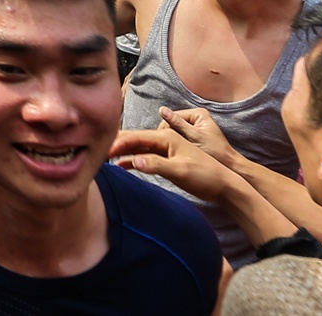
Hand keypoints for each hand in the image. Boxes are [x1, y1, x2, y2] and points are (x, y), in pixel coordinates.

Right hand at [108, 128, 239, 202]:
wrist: (223, 185)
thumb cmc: (204, 175)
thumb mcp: (179, 170)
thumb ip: (156, 164)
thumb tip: (134, 161)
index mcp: (167, 137)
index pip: (138, 137)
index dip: (120, 142)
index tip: (104, 150)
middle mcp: (165, 140)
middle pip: (136, 139)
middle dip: (118, 143)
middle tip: (98, 151)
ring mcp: (167, 150)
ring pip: (139, 148)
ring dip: (124, 152)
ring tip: (106, 158)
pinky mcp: (168, 160)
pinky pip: (146, 157)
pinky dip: (134, 161)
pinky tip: (123, 166)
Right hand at [159, 106, 240, 167]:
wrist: (229, 166)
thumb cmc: (215, 151)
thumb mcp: (194, 136)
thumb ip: (178, 123)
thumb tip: (162, 110)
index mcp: (198, 113)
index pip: (172, 116)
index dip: (165, 128)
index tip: (159, 141)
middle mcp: (196, 118)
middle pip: (173, 124)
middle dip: (168, 135)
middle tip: (162, 148)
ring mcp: (195, 128)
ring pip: (175, 132)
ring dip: (171, 140)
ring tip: (168, 151)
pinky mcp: (195, 137)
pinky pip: (180, 138)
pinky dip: (177, 144)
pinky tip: (175, 152)